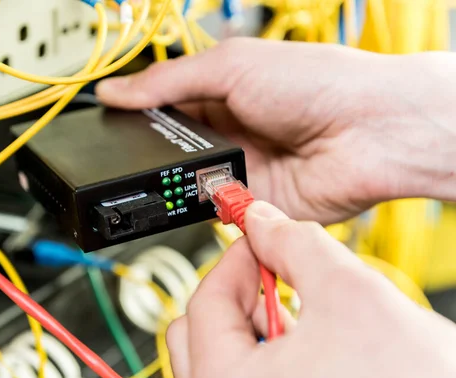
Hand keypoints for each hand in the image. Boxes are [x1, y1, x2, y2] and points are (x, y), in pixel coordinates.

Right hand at [97, 38, 455, 223]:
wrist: (370, 132)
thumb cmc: (318, 83)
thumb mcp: (231, 65)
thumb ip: (169, 80)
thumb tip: (116, 90)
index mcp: (221, 93)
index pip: (164, 108)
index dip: (137, 116)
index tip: (109, 124)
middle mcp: (228, 133)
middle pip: (171, 150)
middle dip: (153, 153)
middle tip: (134, 152)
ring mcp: (239, 170)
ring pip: (187, 184)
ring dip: (178, 180)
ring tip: (179, 167)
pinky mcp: (251, 204)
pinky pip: (212, 212)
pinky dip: (202, 206)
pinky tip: (201, 192)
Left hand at [157, 201, 455, 377]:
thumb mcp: (352, 295)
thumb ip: (295, 245)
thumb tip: (263, 221)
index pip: (205, 301)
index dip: (236, 258)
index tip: (258, 243)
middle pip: (198, 336)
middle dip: (238, 297)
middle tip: (276, 279)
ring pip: (216, 369)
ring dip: (246, 334)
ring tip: (295, 322)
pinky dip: (258, 367)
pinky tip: (301, 358)